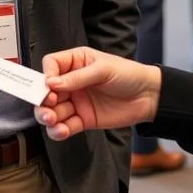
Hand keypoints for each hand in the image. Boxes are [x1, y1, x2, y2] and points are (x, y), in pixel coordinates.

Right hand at [33, 47, 161, 140]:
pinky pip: (66, 126)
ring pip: (53, 111)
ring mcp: (77, 101)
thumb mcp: (103, 70)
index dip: (46, 75)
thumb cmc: (129, 75)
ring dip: (48, 117)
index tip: (49, 86)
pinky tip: (62, 130)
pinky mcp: (83, 119)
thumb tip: (51, 83)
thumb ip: (77, 77)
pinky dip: (60, 130)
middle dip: (43, 100)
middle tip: (47, 106)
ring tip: (52, 121)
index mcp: (76, 62)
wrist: (149, 97)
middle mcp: (72, 82)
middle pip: (47, 91)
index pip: (51, 65)